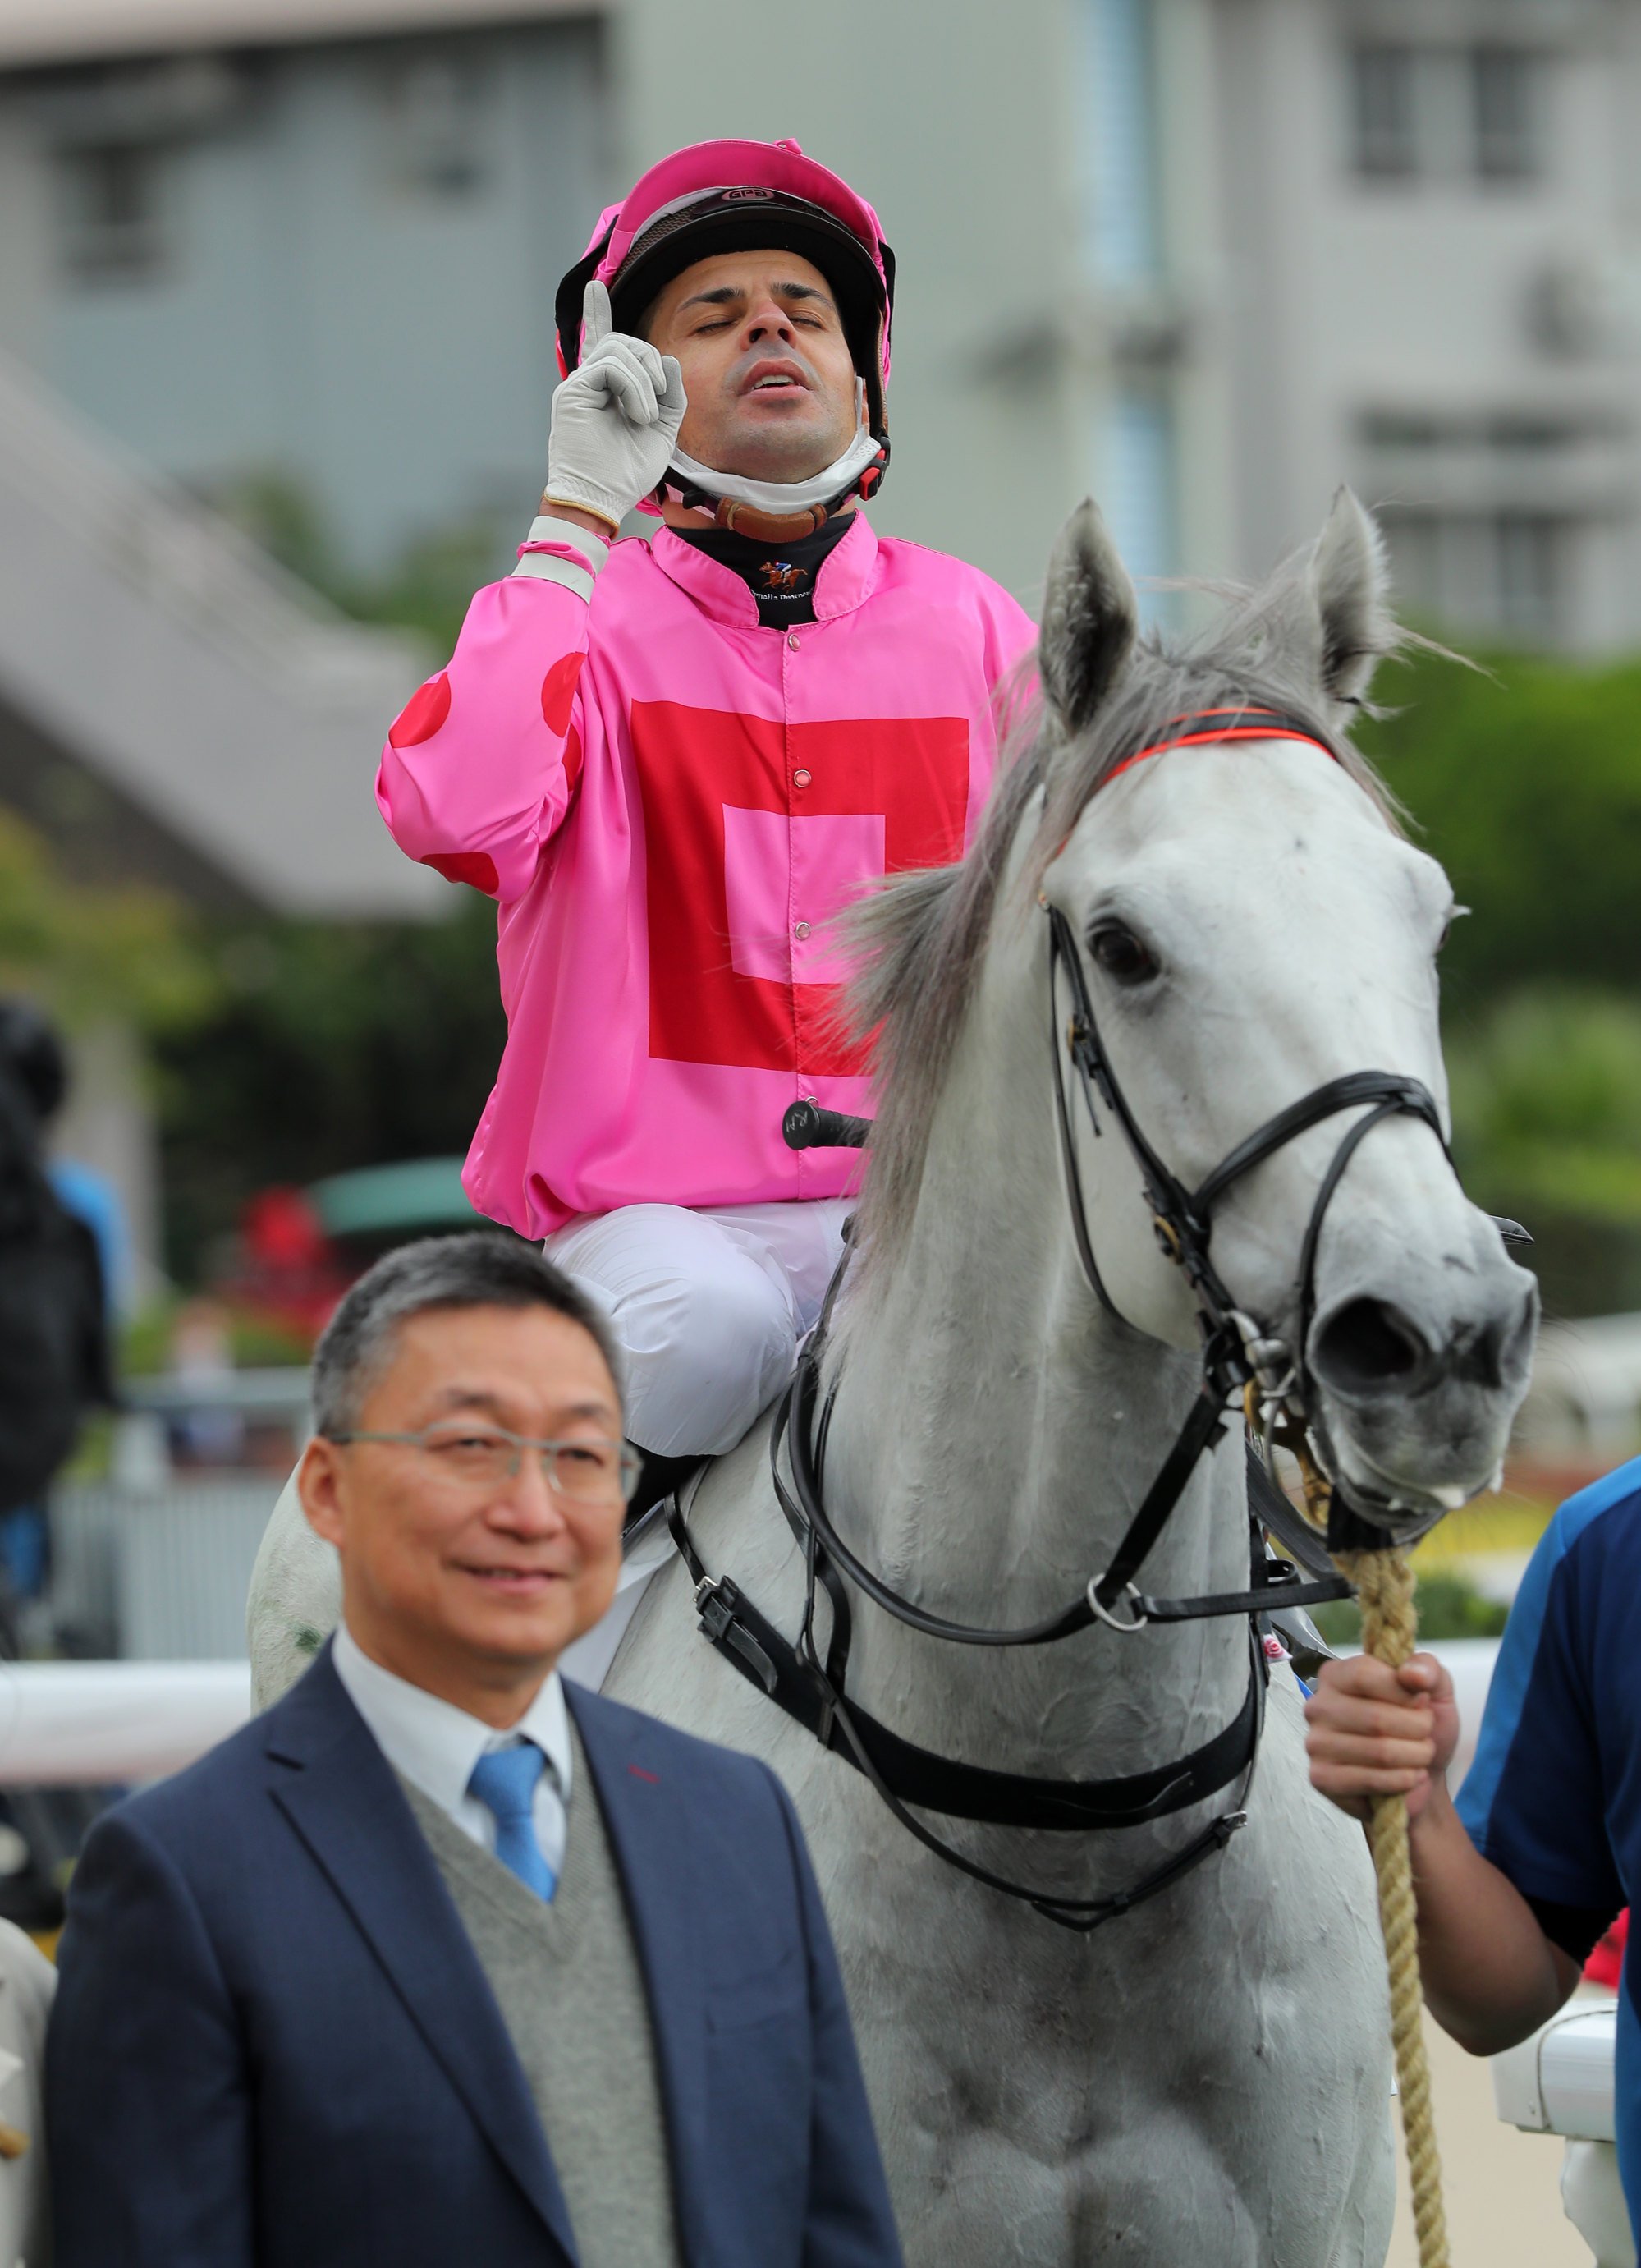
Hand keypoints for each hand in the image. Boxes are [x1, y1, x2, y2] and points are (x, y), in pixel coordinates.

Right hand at [543, 281, 686, 530]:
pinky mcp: (572, 391)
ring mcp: (578, 384)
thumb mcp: (663, 431)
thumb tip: (668, 359)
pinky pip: (611, 365)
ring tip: (645, 416)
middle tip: (658, 400)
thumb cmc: (627, 472)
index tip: (594, 286)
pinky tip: (637, 416)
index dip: (597, 313)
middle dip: (651, 363)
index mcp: (606, 389)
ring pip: (618, 348)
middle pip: (624, 342)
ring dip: (644, 378)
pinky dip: (633, 388)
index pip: (602, 341)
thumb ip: (671, 396)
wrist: (601, 499)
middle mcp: (589, 382)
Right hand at [1304, 1652, 1459, 1822]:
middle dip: (1417, 1730)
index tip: (1422, 1701)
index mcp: (1337, 1675)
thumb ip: (1428, 1669)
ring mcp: (1316, 1743)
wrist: (1419, 1775)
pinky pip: (1371, 1780)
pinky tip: (1409, 1775)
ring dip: (1414, 1757)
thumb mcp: (1433, 1689)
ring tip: (1420, 1755)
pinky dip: (1402, 1780)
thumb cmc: (1418, 1728)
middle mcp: (1319, 1706)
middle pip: (1375, 1717)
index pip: (1364, 1675)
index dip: (1402, 1692)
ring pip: (1379, 1751)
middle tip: (1426, 1734)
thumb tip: (1413, 1674)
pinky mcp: (1322, 1778)